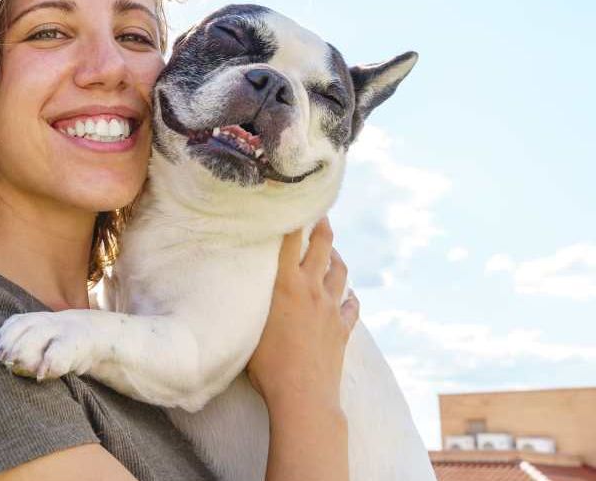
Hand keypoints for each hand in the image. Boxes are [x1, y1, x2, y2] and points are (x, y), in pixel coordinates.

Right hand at [246, 217, 358, 409]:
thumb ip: (252, 301)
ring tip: (333, 252)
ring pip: (341, 273)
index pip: (291, 239)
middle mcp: (312, 289)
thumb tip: (244, 287)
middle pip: (324, 247)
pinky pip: (352, 306)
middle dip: (323, 227)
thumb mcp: (250, 325)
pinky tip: (350, 296)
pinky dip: (351, 298)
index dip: (294, 216)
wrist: (303, 396)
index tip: (293, 200)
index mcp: (286, 284)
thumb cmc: (266, 366)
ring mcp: (331, 308)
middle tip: (321, 213)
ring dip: (337, 258)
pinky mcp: (343, 328)